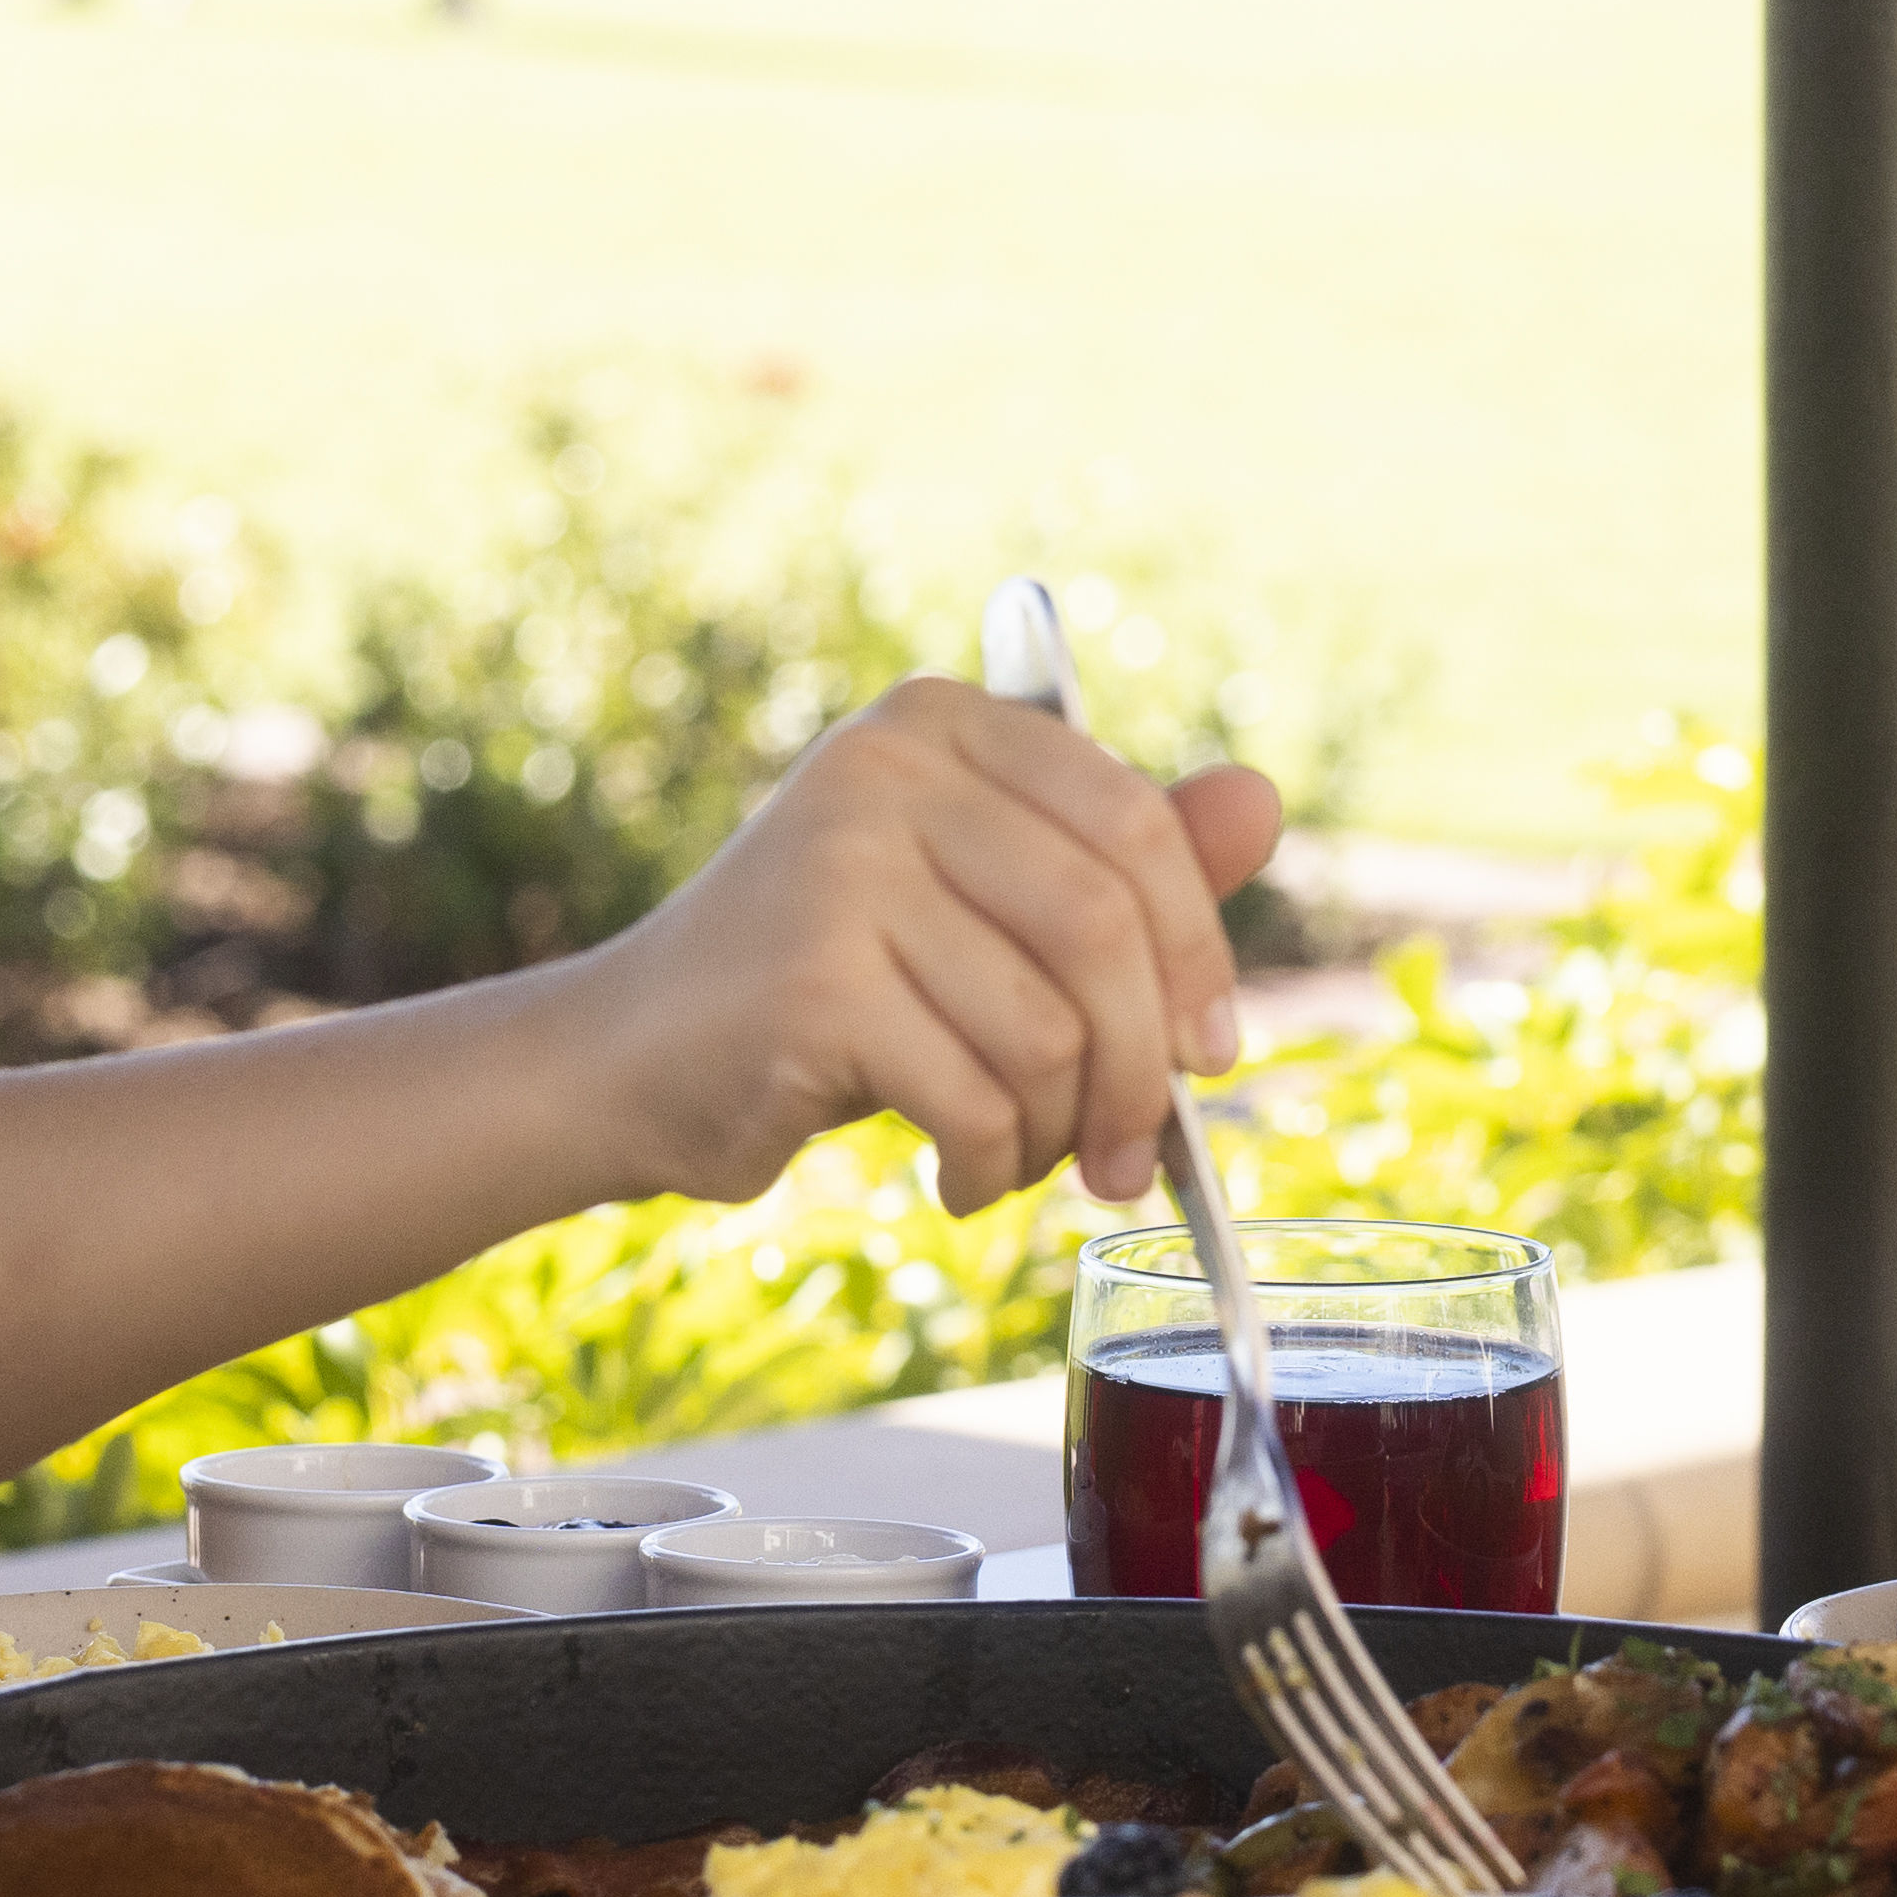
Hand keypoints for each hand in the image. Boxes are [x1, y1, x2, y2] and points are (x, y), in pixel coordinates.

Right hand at [574, 676, 1282, 1215]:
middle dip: (1144, 1068)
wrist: (633, 1060)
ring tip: (1014, 1154)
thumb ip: (1119, 861)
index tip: (1209, 1054)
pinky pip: (977, 1097)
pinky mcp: (812, 978)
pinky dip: (990, 1164)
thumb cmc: (834, 985)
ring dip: (1057, 1131)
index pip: (1131, 822)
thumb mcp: (983, 907)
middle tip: (1131, 1157)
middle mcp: (887, 765)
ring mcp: (842, 864)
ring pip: (1049, 1029)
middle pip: (1103, 926)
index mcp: (941, 721)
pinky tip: (953, 1175)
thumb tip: (1262, 800)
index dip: (1197, 950)